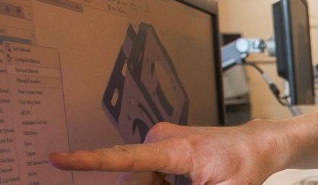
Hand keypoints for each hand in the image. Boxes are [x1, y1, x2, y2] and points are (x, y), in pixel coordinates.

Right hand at [50, 120, 292, 184]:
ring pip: (138, 179)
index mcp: (175, 148)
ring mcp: (160, 140)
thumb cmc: (246, 163)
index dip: (89, 160)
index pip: (124, 156)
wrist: (259, 144)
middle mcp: (161, 138)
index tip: (58, 158)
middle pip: (131, 179)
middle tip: (182, 184)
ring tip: (190, 181)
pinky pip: (147, 176)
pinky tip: (181, 183)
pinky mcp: (162, 147)